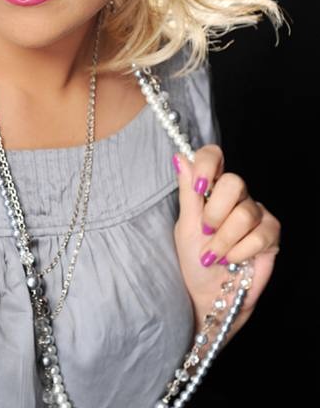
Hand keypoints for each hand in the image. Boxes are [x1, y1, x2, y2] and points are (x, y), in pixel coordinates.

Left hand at [172, 145, 280, 343]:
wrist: (209, 295)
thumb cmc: (194, 260)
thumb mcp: (185, 225)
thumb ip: (187, 192)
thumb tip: (180, 157)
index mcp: (211, 188)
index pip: (214, 156)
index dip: (208, 164)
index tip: (200, 187)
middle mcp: (235, 196)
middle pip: (235, 182)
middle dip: (215, 213)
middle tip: (206, 232)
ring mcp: (255, 213)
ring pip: (245, 213)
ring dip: (224, 241)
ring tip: (215, 256)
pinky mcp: (271, 234)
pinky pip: (260, 235)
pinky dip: (241, 252)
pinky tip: (234, 261)